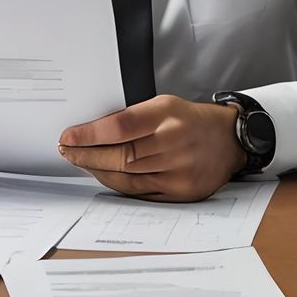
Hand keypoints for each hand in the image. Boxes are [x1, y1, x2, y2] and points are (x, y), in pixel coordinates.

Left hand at [58, 95, 246, 202]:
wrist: (229, 140)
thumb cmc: (190, 120)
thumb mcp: (164, 104)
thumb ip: (132, 117)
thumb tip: (93, 132)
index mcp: (167, 114)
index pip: (119, 126)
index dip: (89, 134)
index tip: (69, 137)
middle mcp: (174, 142)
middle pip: (120, 155)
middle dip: (87, 155)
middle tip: (68, 151)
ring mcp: (178, 170)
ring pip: (127, 177)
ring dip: (98, 171)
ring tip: (81, 162)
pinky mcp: (181, 191)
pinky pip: (139, 193)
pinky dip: (118, 185)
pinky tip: (104, 176)